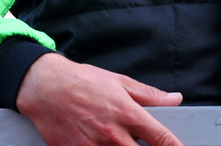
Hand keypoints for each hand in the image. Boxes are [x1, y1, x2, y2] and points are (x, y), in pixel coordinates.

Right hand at [16, 53, 183, 145]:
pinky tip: (104, 144)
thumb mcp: (121, 82)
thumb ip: (150, 95)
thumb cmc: (83, 82)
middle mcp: (112, 133)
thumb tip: (174, 99)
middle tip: (147, 144)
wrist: (45, 88)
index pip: (160, 137)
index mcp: (127, 113)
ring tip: (123, 141)